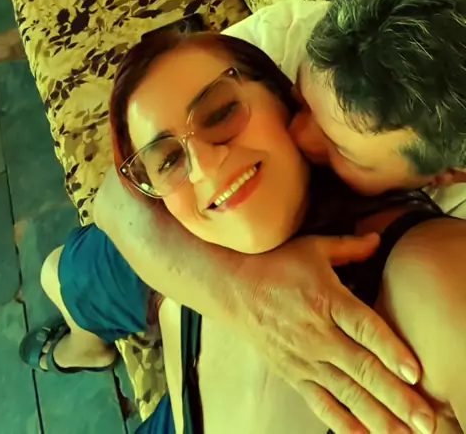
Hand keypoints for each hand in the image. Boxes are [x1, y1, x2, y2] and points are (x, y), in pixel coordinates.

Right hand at [232, 233, 435, 433]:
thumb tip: (377, 239)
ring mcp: (305, 358)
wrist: (231, 287)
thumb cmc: (274, 263)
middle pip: (362, 368)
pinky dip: (343, 422)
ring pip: (347, 393)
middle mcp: (317, 333)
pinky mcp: (294, 374)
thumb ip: (348, 247)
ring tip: (404, 433)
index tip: (413, 372)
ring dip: (378, 416)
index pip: (364, 328)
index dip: (390, 349)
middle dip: (396, 396)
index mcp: (326, 299)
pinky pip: (321, 403)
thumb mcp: (312, 247)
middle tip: (423, 419)